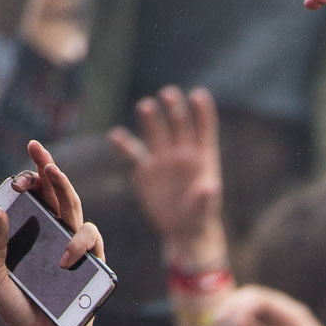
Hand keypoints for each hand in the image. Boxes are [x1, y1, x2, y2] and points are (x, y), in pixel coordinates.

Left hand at [0, 143, 106, 325]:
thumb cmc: (20, 313)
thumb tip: (2, 213)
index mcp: (29, 234)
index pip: (30, 198)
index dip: (25, 182)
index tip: (16, 180)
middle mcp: (52, 235)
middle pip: (52, 192)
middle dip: (45, 166)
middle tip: (35, 147)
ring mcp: (75, 246)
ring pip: (73, 205)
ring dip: (65, 184)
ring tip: (52, 171)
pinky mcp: (94, 262)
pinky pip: (91, 237)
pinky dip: (78, 242)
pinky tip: (64, 257)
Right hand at [110, 86, 225, 262]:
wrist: (182, 231)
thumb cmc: (199, 217)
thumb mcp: (205, 210)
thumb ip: (206, 197)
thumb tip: (210, 186)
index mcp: (202, 157)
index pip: (203, 129)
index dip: (202, 112)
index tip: (198, 95)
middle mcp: (182, 152)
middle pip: (178, 123)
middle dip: (174, 108)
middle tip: (168, 95)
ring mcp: (162, 158)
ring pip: (155, 132)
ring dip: (151, 118)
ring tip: (146, 107)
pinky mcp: (144, 170)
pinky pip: (132, 154)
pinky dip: (123, 145)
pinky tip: (115, 136)